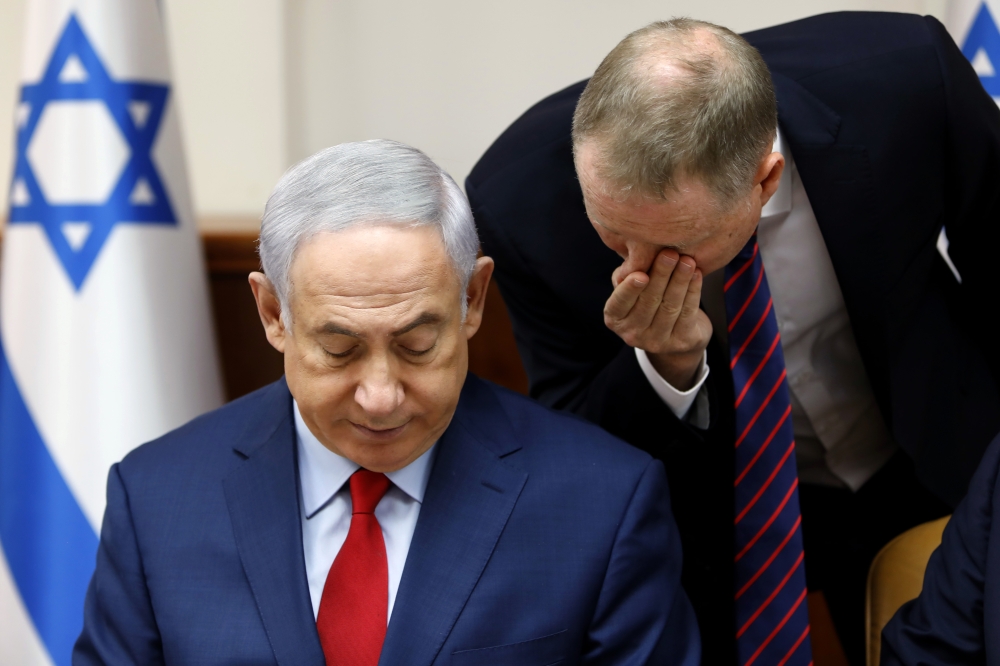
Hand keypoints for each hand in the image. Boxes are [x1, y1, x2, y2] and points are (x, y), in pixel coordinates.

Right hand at [604, 250, 712, 389]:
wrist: (674, 331)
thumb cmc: (647, 299)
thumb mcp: (631, 287)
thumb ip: (628, 274)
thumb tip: (633, 260)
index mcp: (615, 319)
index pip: (620, 303)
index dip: (630, 289)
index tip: (641, 274)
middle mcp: (632, 334)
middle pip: (648, 302)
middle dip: (661, 275)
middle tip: (670, 254)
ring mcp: (657, 342)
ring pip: (670, 307)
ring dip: (680, 281)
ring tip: (687, 261)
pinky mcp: (681, 342)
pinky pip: (688, 313)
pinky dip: (694, 291)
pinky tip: (696, 274)